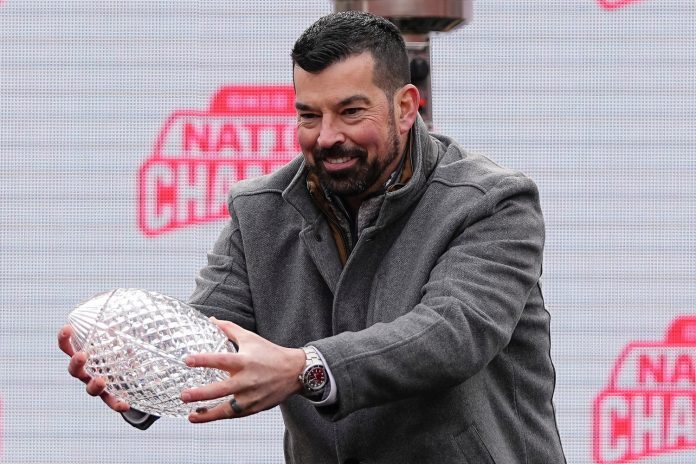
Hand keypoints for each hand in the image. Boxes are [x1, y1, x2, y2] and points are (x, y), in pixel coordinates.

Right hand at [57, 324, 129, 412]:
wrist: (134, 370)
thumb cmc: (124, 345)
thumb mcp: (125, 332)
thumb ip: (128, 320)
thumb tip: (143, 301)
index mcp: (87, 352)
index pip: (68, 345)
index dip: (65, 338)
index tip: (68, 328)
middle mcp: (88, 370)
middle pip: (74, 369)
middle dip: (76, 362)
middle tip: (83, 355)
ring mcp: (98, 383)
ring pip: (90, 388)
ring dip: (94, 385)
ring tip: (101, 381)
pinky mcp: (112, 395)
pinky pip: (111, 402)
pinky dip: (116, 403)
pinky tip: (125, 403)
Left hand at [181, 317, 305, 422]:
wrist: (294, 372)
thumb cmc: (270, 353)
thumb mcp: (250, 338)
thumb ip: (230, 329)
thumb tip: (212, 319)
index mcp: (245, 360)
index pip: (221, 360)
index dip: (203, 360)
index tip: (187, 360)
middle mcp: (247, 379)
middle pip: (221, 389)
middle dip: (200, 394)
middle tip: (183, 395)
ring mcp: (251, 396)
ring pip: (227, 408)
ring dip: (207, 414)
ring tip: (190, 416)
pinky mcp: (254, 407)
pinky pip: (234, 414)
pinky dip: (219, 416)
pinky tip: (205, 416)